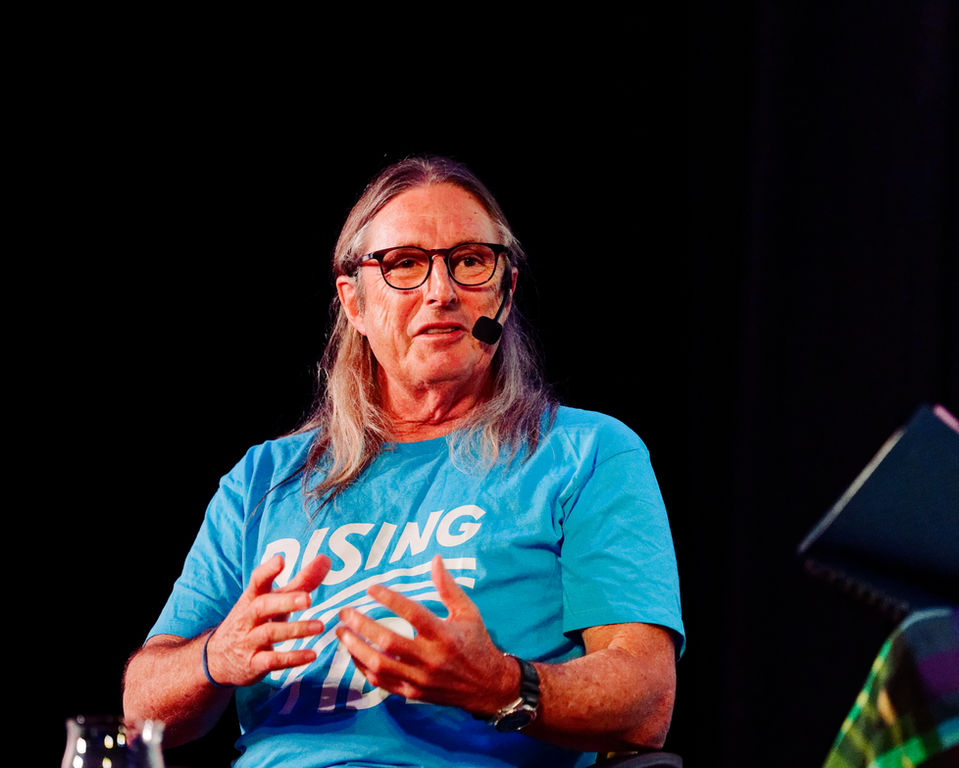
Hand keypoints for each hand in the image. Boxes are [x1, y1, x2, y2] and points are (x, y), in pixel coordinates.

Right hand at [205, 554, 330, 686]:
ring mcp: (248, 641)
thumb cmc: (255, 621)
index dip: (267, 570)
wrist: (219, 659)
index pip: (256, 581)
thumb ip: (300, 582)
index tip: (280, 560)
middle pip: (262, 606)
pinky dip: (292, 658)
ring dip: (295, 629)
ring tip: (320, 626)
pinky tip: (312, 654)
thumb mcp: (273, 600)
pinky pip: (272, 660)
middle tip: (308, 599)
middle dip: (285, 601)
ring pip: (269, 633)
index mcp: (252, 598)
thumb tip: (325, 559)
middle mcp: (247, 618)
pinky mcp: (253, 664)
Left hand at [335, 555, 517, 713]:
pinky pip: (380, 682)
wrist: (486, 686)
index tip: (371, 587)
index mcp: (445, 635)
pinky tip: (352, 652)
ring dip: (356, 648)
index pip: (413, 614)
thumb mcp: (468, 612)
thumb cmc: (476, 642)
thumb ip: (448, 587)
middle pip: (389, 641)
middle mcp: (431, 659)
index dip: (390, 599)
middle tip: (345, 611)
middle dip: (362, 625)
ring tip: (341, 631)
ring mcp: (420, 679)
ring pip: (380, 665)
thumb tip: (435, 559)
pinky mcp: (412, 693)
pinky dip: (362, 667)